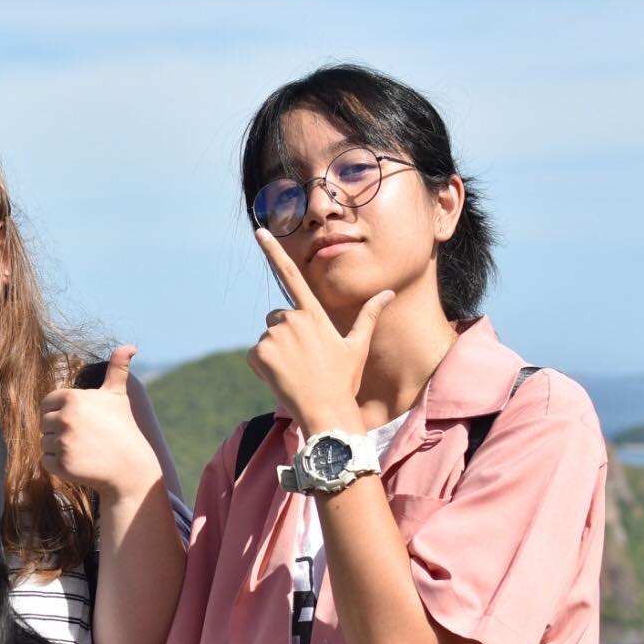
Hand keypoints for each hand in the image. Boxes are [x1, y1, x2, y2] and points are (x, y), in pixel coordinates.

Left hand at [39, 346, 159, 496]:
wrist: (130, 467)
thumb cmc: (123, 428)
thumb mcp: (118, 396)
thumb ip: (117, 368)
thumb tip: (130, 346)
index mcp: (73, 398)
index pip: (47, 403)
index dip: (59, 411)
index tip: (79, 420)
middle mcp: (66, 418)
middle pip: (44, 423)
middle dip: (59, 430)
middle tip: (83, 437)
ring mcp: (63, 442)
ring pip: (44, 442)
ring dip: (58, 447)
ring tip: (83, 449)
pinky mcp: (61, 464)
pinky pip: (45, 461)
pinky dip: (58, 464)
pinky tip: (79, 462)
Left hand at [247, 229, 393, 433]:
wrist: (326, 411)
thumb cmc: (343, 380)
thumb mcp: (357, 346)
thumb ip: (369, 315)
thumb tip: (389, 292)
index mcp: (314, 314)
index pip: (291, 275)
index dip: (274, 253)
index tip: (259, 232)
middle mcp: (292, 319)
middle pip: (277, 317)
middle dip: (285, 334)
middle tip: (304, 360)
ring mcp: (274, 336)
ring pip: (267, 337)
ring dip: (275, 352)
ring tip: (295, 371)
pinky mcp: (260, 353)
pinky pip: (254, 355)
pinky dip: (263, 367)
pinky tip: (281, 379)